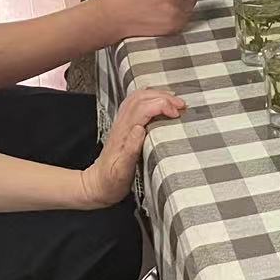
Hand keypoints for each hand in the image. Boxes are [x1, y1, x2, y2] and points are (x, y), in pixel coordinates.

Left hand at [80, 87, 185, 206]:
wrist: (97, 184)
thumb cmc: (111, 181)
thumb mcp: (122, 171)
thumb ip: (130, 150)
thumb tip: (140, 128)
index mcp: (123, 133)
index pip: (143, 108)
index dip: (162, 105)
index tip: (177, 114)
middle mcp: (122, 124)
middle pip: (141, 98)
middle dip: (164, 97)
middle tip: (181, 105)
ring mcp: (122, 122)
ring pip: (138, 97)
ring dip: (158, 95)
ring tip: (175, 102)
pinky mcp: (124, 124)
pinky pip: (136, 103)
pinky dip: (151, 98)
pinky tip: (160, 103)